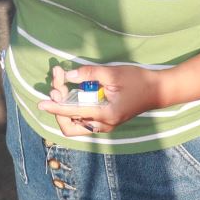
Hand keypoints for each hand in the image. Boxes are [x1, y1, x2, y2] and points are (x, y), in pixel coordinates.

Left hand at [36, 63, 160, 136]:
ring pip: (75, 124)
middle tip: (58, 85)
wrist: (158, 91)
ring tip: (63, 84)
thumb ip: (89, 74)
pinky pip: (83, 119)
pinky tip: (73, 89)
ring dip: (65, 107)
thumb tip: (68, 75)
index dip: (55, 107)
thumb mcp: (113, 73)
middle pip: (70, 126)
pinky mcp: (105, 121)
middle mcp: (103, 125)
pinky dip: (74, 107)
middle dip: (58, 108)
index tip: (41, 102)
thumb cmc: (138, 81)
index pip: (72, 113)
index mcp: (105, 114)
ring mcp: (104, 125)